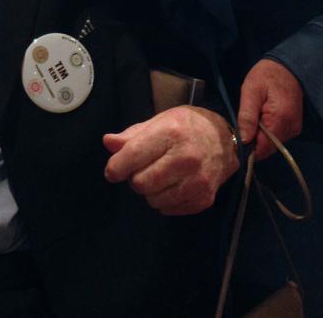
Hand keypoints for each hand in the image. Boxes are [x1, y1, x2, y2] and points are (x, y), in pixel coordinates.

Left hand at [103, 106, 238, 215]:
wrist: (224, 139)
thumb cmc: (186, 127)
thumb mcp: (159, 121)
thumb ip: (131, 135)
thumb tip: (107, 143)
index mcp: (171, 133)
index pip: (133, 156)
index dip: (116, 167)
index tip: (112, 171)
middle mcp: (186, 157)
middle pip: (140, 183)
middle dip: (135, 178)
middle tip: (142, 169)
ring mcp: (197, 181)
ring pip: (153, 200)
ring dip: (150, 191)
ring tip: (158, 176)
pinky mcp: (204, 198)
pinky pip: (169, 210)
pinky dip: (164, 201)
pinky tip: (172, 185)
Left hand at [237, 59, 302, 159]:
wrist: (286, 68)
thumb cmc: (266, 76)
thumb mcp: (251, 91)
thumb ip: (247, 116)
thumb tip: (244, 140)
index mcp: (280, 119)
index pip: (264, 147)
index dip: (249, 149)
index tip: (236, 142)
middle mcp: (290, 128)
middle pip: (268, 147)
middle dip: (254, 141)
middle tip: (241, 127)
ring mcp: (293, 128)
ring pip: (272, 143)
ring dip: (260, 136)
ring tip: (252, 119)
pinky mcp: (293, 125)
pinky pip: (277, 136)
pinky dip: (267, 132)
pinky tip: (260, 119)